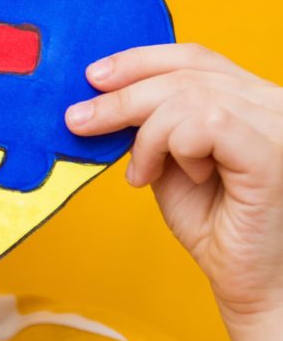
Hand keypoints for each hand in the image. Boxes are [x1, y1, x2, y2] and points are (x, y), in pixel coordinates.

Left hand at [64, 43, 282, 330]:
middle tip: (78, 121)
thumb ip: (150, 124)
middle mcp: (274, 104)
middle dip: (121, 97)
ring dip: (147, 136)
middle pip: (185, 73)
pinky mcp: (273, 155)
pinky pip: (205, 124)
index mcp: (252, 98)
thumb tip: (101, 94)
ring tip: (141, 174)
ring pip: (188, 97)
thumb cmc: (214, 224)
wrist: (247, 282)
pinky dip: (172, 147)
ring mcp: (280, 127)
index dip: (139, 60)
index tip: (93, 76)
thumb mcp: (169, 160)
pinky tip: (177, 178)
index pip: (194, 57)